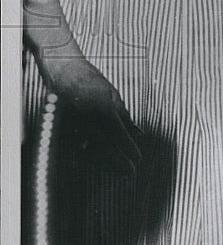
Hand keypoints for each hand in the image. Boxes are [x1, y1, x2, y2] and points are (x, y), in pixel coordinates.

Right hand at [39, 53, 142, 174]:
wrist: (62, 72)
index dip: (129, 148)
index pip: (118, 134)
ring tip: (121, 172)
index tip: (138, 157)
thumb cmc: (91, 81)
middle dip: (120, 162)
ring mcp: (74, 126)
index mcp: (102, 109)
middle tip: (132, 171)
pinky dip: (94, 157)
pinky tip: (104, 164)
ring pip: (93, 151)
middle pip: (106, 147)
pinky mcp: (64, 130)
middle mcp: (88, 120)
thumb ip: (124, 115)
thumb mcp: (113, 94)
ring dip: (108, 163)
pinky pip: (81, 148)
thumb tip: (138, 133)